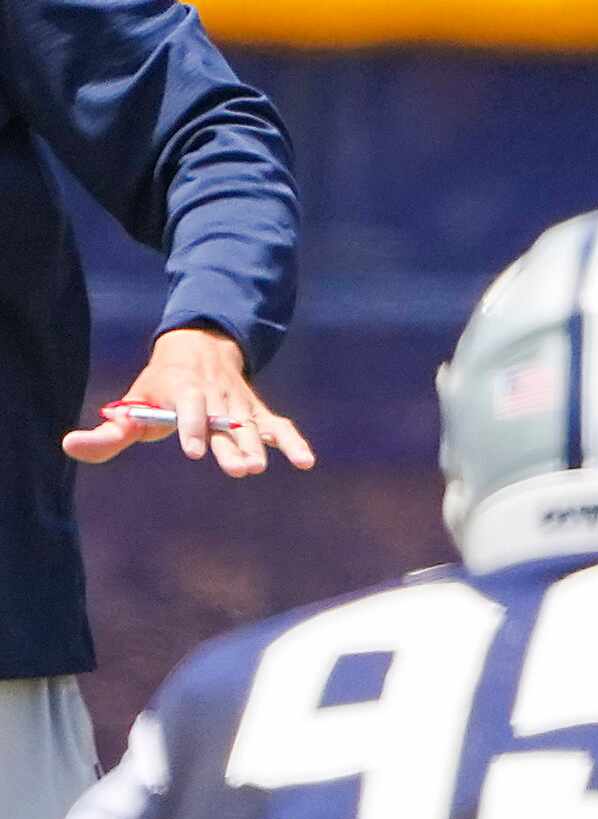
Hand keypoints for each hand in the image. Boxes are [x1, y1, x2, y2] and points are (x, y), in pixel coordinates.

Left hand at [63, 327, 315, 477]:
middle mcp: (216, 395)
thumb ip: (107, 432)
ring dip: (258, 447)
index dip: (193, 426)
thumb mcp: (133, 402)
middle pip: (227, 421)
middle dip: (233, 444)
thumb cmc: (159, 387)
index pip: (191, 406)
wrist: (200, 349)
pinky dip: (293, 441)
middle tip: (241, 469)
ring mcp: (239, 405)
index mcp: (184, 388)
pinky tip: (307, 462)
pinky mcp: (257, 413)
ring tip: (257, 468)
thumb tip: (68, 445)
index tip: (193, 451)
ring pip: (251, 426)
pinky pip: (278, 426)